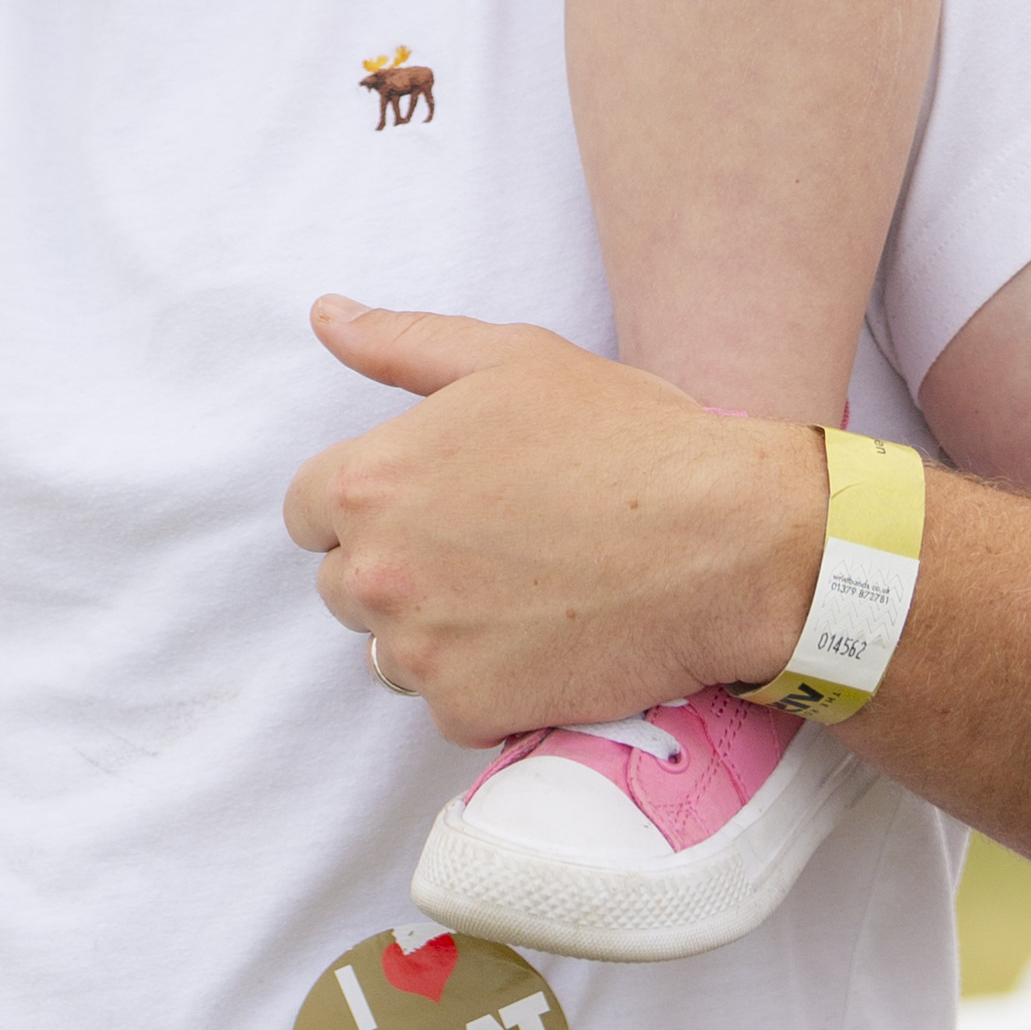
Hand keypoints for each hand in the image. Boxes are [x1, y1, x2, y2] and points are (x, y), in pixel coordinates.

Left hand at [283, 301, 825, 743]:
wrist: (723, 541)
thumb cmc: (622, 437)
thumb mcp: (508, 358)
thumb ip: (399, 342)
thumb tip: (325, 316)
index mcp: (370, 481)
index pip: (307, 510)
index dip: (367, 501)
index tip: (431, 501)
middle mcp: (376, 573)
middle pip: (343, 582)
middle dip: (398, 564)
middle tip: (488, 542)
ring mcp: (421, 652)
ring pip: (389, 649)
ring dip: (433, 629)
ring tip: (518, 591)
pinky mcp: (471, 713)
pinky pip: (447, 703)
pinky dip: (485, 681)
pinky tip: (542, 638)